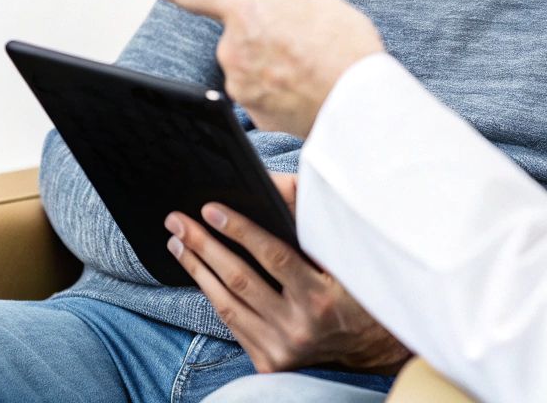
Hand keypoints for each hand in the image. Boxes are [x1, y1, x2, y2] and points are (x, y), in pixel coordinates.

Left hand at [132, 0, 383, 136]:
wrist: (360, 104)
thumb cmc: (347, 50)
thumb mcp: (322, 5)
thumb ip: (289, 8)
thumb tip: (284, 24)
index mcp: (247, 7)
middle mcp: (234, 47)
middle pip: (241, 36)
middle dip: (265, 37)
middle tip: (305, 43)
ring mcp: (239, 83)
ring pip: (250, 68)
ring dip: (274, 66)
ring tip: (312, 69)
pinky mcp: (252, 112)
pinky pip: (262, 94)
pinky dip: (281, 92)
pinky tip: (308, 91)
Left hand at [164, 197, 411, 374]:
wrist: (368, 342)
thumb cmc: (353, 284)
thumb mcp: (339, 251)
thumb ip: (306, 214)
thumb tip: (266, 183)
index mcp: (322, 296)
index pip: (273, 256)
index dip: (240, 229)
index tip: (212, 208)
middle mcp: (300, 328)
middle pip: (240, 279)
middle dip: (204, 244)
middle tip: (178, 220)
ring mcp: (282, 349)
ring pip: (227, 304)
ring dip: (197, 268)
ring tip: (178, 242)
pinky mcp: (269, 363)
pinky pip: (231, 324)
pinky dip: (211, 294)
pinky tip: (198, 271)